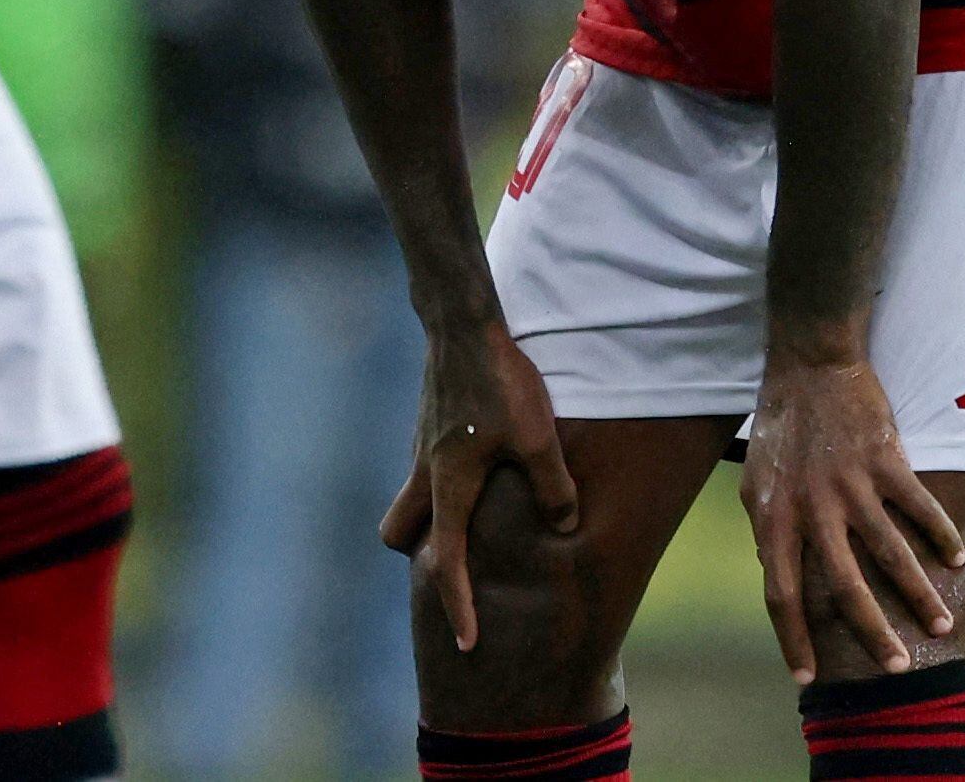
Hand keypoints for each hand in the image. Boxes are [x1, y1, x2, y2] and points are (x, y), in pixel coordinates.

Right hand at [379, 317, 578, 652]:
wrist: (463, 322)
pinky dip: (443, 479)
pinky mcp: (429, 421)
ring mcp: (422, 444)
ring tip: (476, 517)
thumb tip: (564, 527)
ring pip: (409, 497)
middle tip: (456, 564)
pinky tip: (482, 460)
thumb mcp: (537, 439)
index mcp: (448, 487)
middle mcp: (426, 471)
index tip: (467, 643)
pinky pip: (425, 466)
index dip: (458, 606)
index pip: (448, 562)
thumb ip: (551, 488)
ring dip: (431, 515)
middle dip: (420, 555)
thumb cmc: (499, 382)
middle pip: (400, 533)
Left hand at [739, 358, 964, 684]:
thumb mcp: (756, 481)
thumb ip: (768, 528)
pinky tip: (955, 558)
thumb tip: (776, 573)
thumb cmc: (782, 426)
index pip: (779, 592)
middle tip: (898, 669)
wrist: (810, 365)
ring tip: (939, 626)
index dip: (792, 638)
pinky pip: (918, 508)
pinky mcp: (884, 460)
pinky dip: (940, 536)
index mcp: (774, 516)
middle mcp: (812, 507)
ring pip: (891, 555)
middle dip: (873, 634)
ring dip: (919, 596)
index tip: (805, 679)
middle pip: (843, 587)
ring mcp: (850, 484)